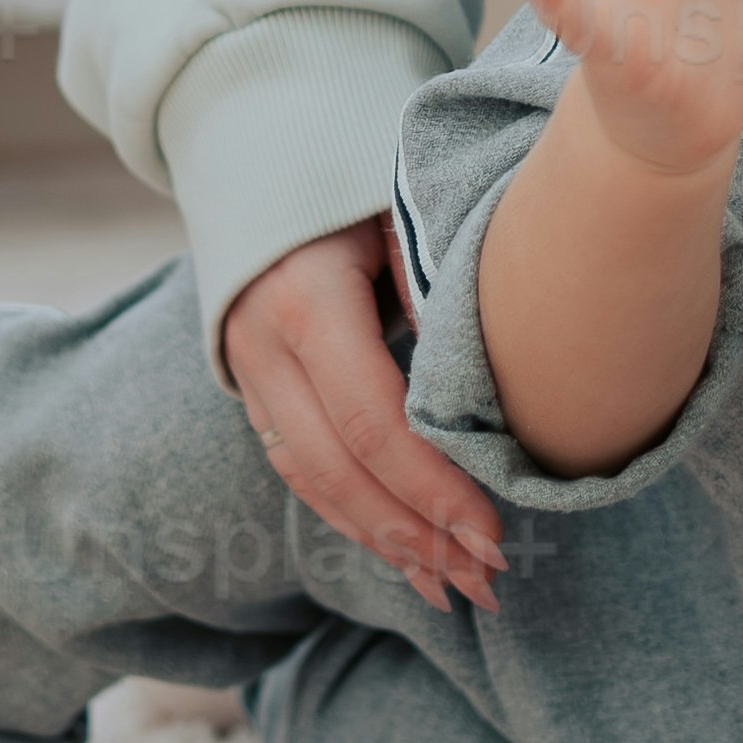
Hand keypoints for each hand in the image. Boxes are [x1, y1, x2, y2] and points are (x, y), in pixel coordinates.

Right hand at [218, 218, 500, 619]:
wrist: (264, 154)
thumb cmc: (358, 179)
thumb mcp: (401, 212)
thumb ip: (437, 288)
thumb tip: (494, 380)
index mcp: (306, 299)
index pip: (371, 419)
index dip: (430, 486)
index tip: (490, 532)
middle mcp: (263, 346)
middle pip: (338, 468)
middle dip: (414, 533)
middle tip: (486, 579)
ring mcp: (248, 373)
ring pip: (313, 481)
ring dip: (386, 541)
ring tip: (455, 588)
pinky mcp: (252, 391)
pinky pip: (302, 469)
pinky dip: (355, 517)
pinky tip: (407, 555)